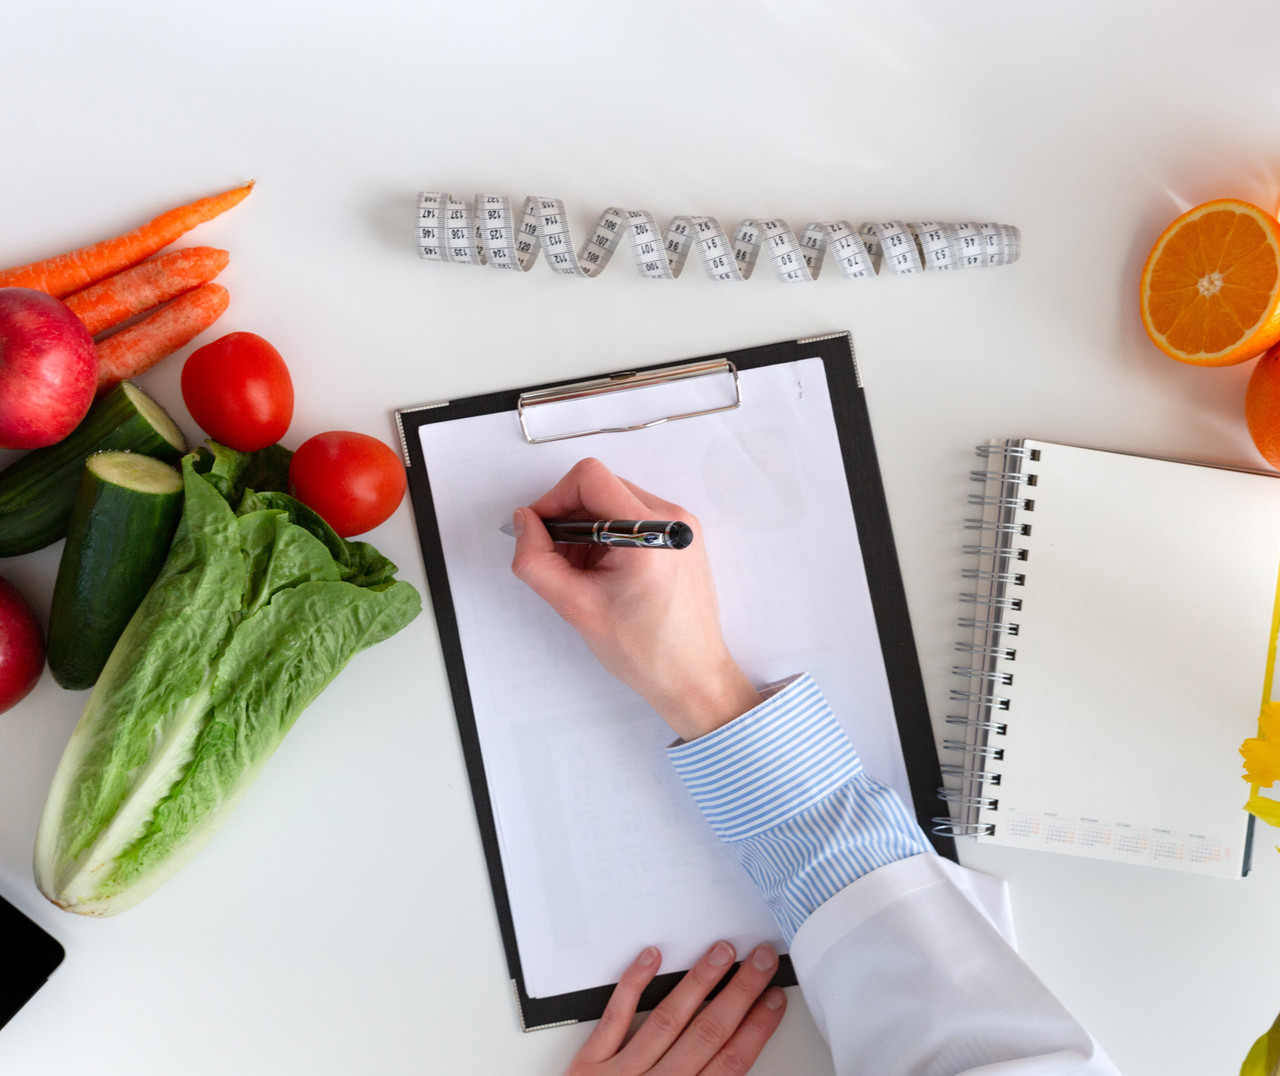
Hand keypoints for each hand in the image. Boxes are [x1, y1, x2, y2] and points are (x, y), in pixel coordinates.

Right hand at [511, 458, 761, 740]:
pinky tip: (603, 573)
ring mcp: (680, 528)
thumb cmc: (646, 651)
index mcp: (651, 532)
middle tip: (558, 560)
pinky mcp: (680, 539)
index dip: (554, 499)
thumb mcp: (576, 607)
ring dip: (588, 530)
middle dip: (570, 519)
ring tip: (583, 574)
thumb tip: (524, 522)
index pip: (589, 478)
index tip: (540, 530)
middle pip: (602, 487)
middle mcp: (672, 519)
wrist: (692, 676)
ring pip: (615, 502)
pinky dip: (609, 537)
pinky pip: (634, 519)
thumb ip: (537, 561)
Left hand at [566, 941, 785, 1075]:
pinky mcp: (589, 1064)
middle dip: (739, 993)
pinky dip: (633, 985)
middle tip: (759, 959)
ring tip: (721, 952)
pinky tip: (652, 958)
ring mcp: (621, 1075)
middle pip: (707, 1033)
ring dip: (698, 982)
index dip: (756, 1028)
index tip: (774, 998)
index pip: (731, 1063)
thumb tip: (737, 1055)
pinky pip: (614, 1018)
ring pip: (668, 1019)